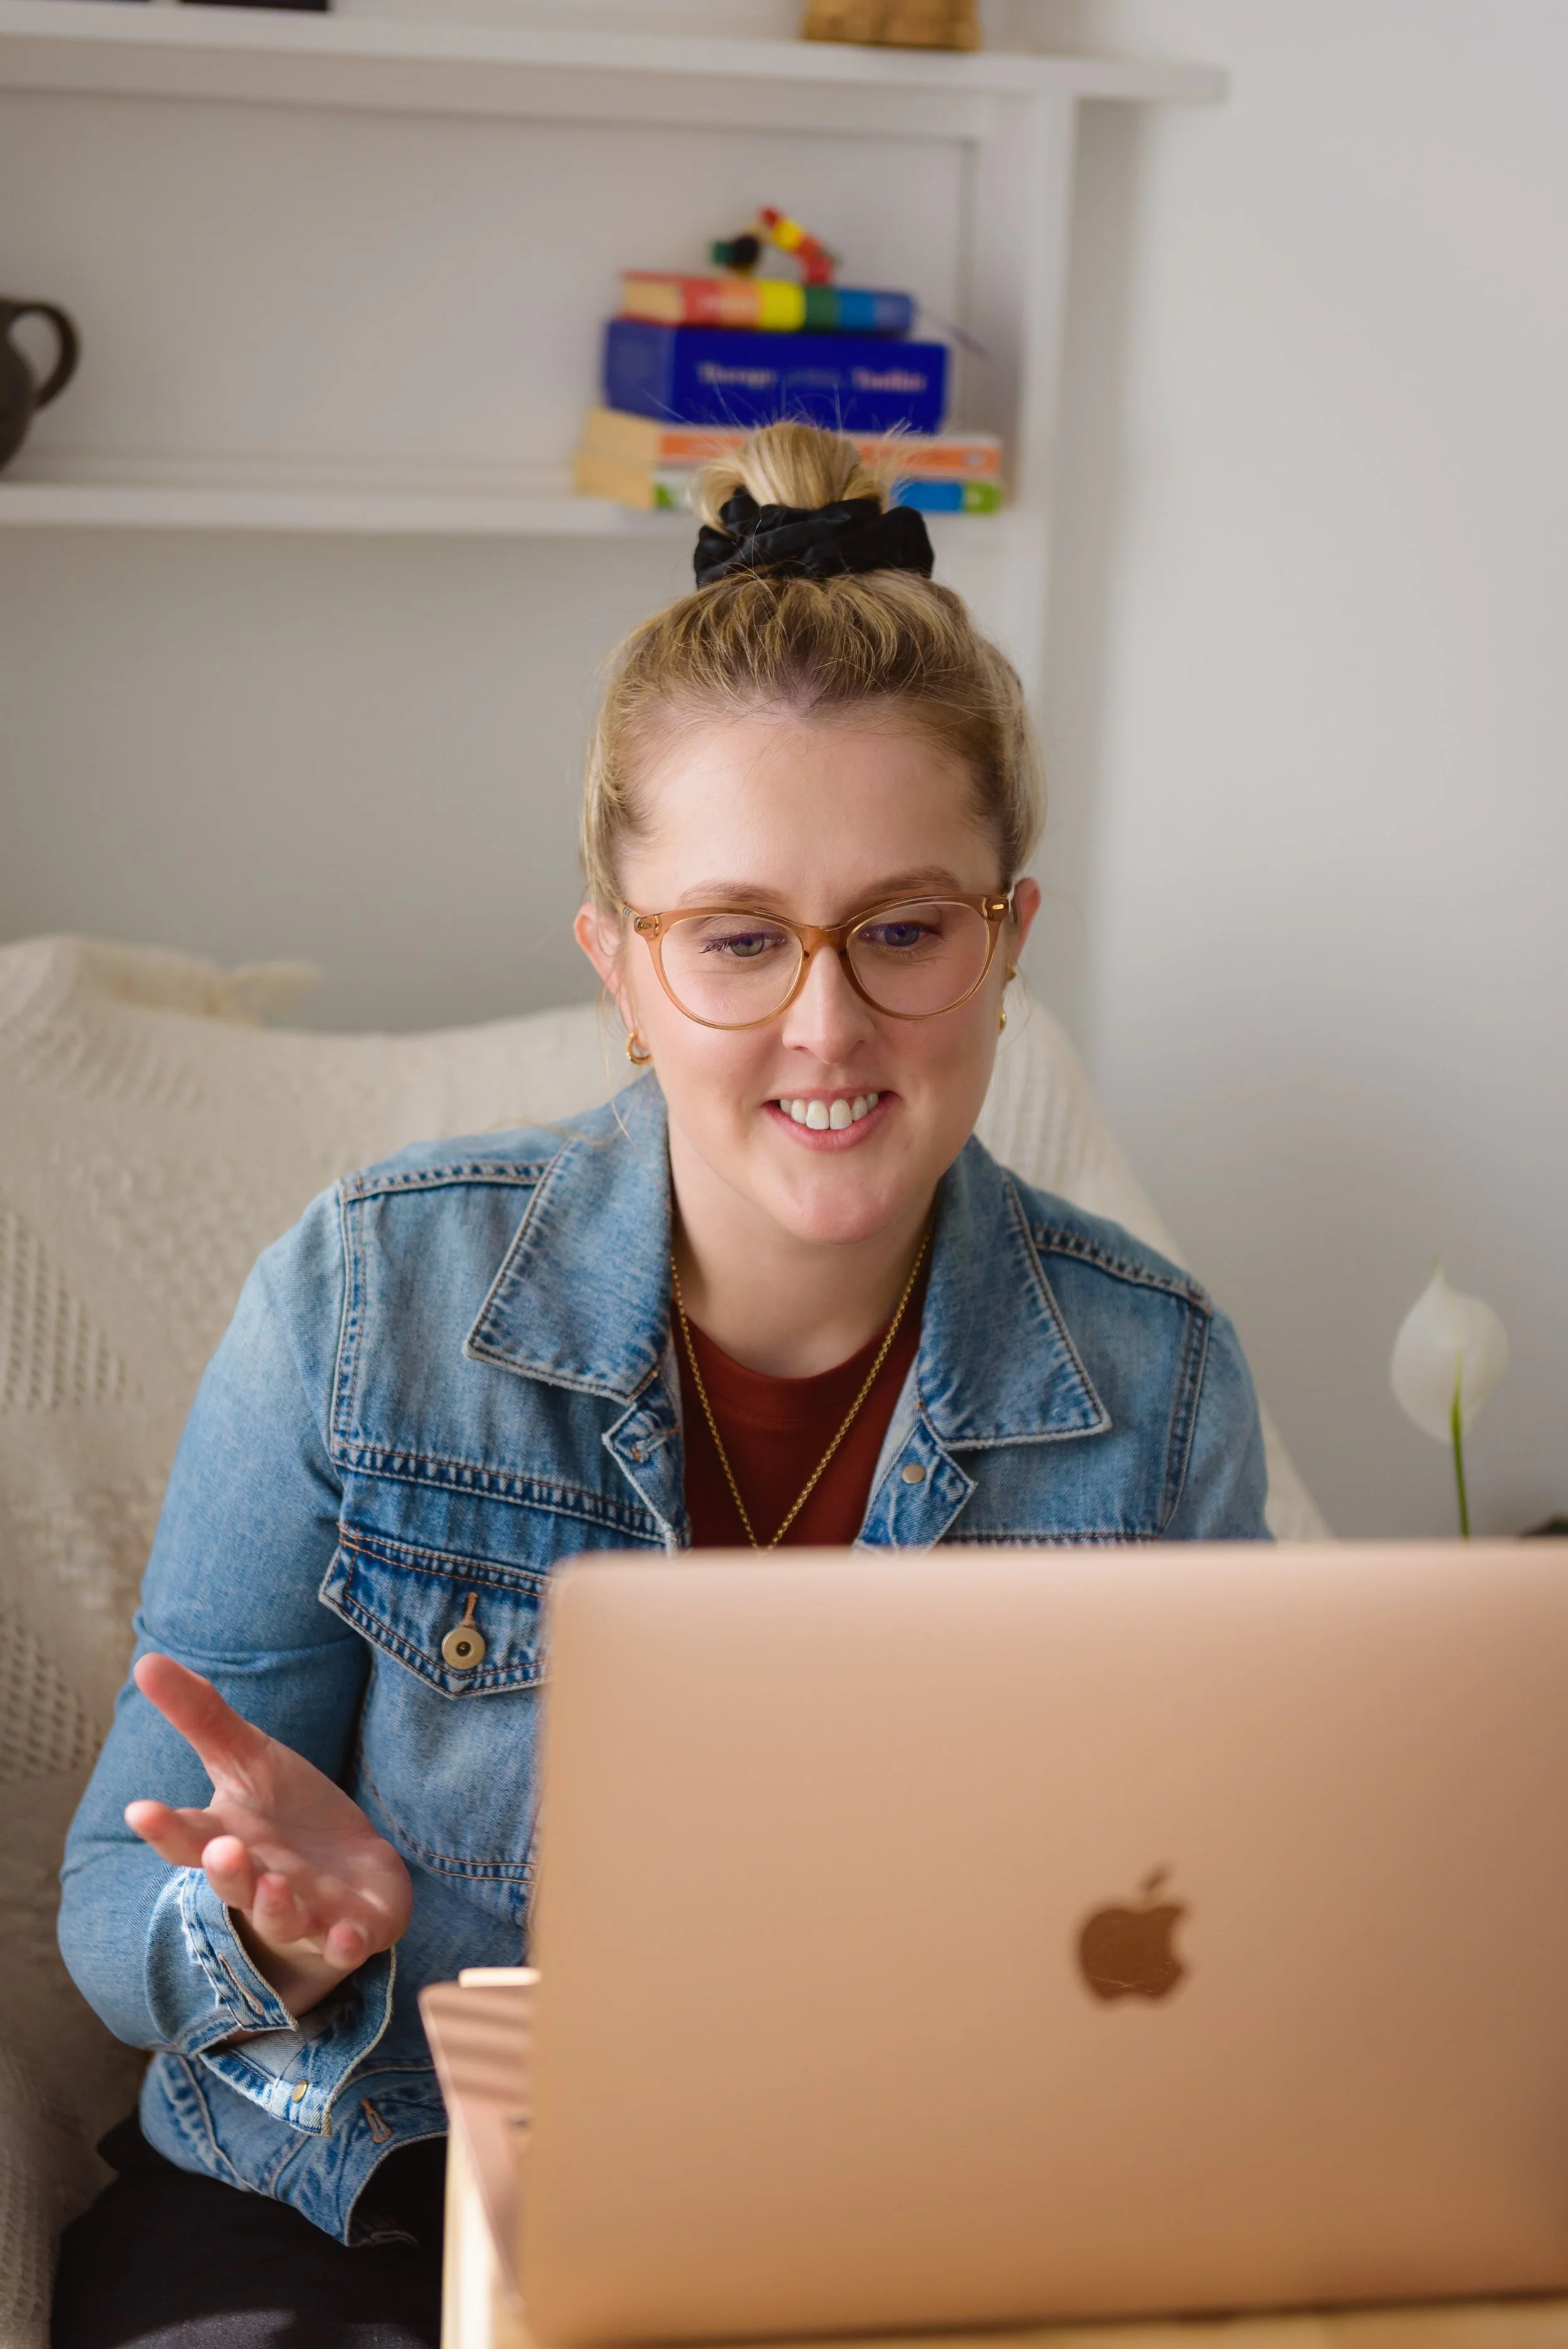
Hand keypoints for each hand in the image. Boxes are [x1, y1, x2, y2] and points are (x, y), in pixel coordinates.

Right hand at [125, 1652, 412, 2019]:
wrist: (350, 1870)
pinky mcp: (356, 1927)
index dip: (164, 1827)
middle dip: (227, 1872)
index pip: (187, 1837)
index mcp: (229, 1842)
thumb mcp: (249, 1759)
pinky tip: (349, 1935)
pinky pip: (349, 1943)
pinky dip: (347, 1943)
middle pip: (235, 1885)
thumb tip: (148, 1659)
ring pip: (286, 1919)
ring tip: (273, 1886)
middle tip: (221, 1849)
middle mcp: (261, 1884)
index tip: (140, 1808)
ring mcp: (309, 1913)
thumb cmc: (287, 1815)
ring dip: (278, 1907)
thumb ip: (203, 1717)